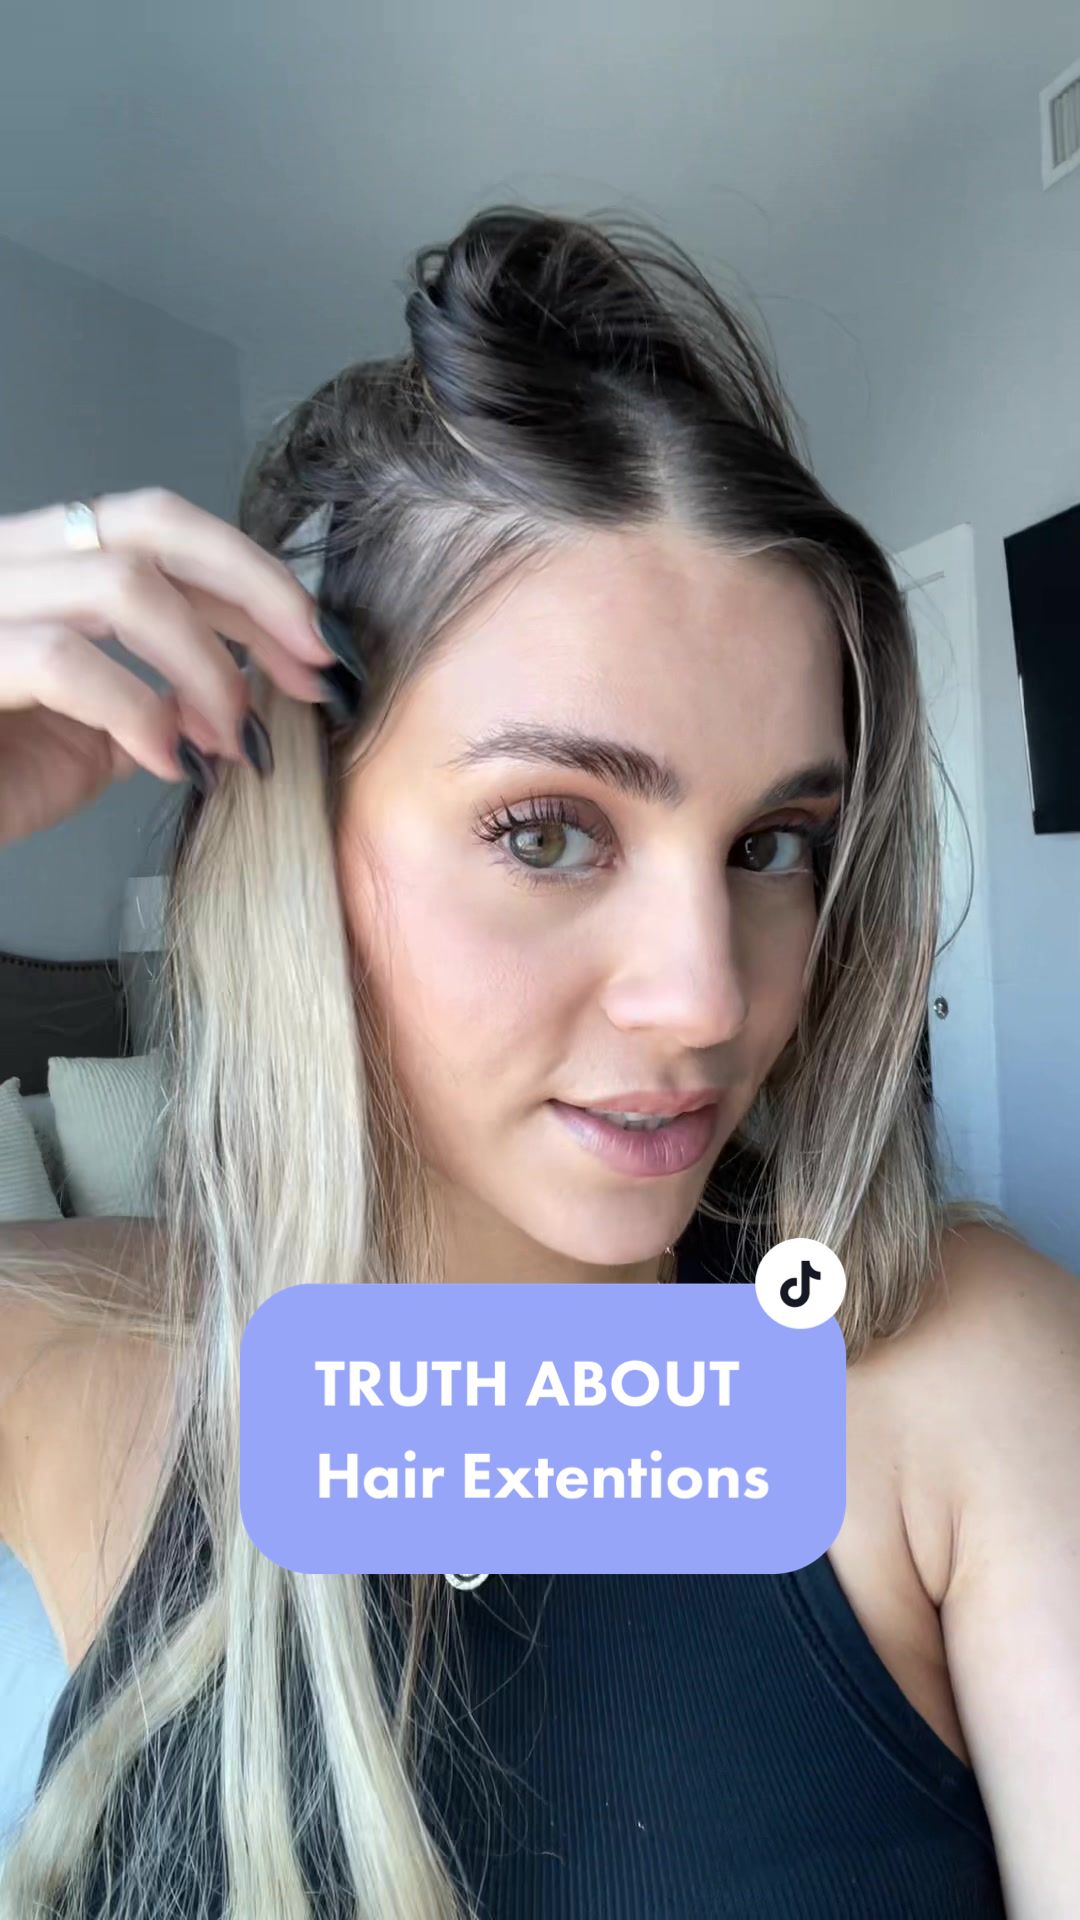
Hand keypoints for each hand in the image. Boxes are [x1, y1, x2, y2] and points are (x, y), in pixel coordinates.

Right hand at [0, 488, 337, 844]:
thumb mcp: (82, 740)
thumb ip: (148, 702)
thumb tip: (231, 694)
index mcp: (37, 566)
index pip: (161, 528)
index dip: (254, 579)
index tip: (318, 647)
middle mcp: (2, 561)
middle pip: (151, 524)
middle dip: (255, 590)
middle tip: (312, 667)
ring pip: (119, 584)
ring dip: (204, 666)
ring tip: (229, 739)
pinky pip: (65, 661)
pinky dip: (139, 711)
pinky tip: (167, 763)